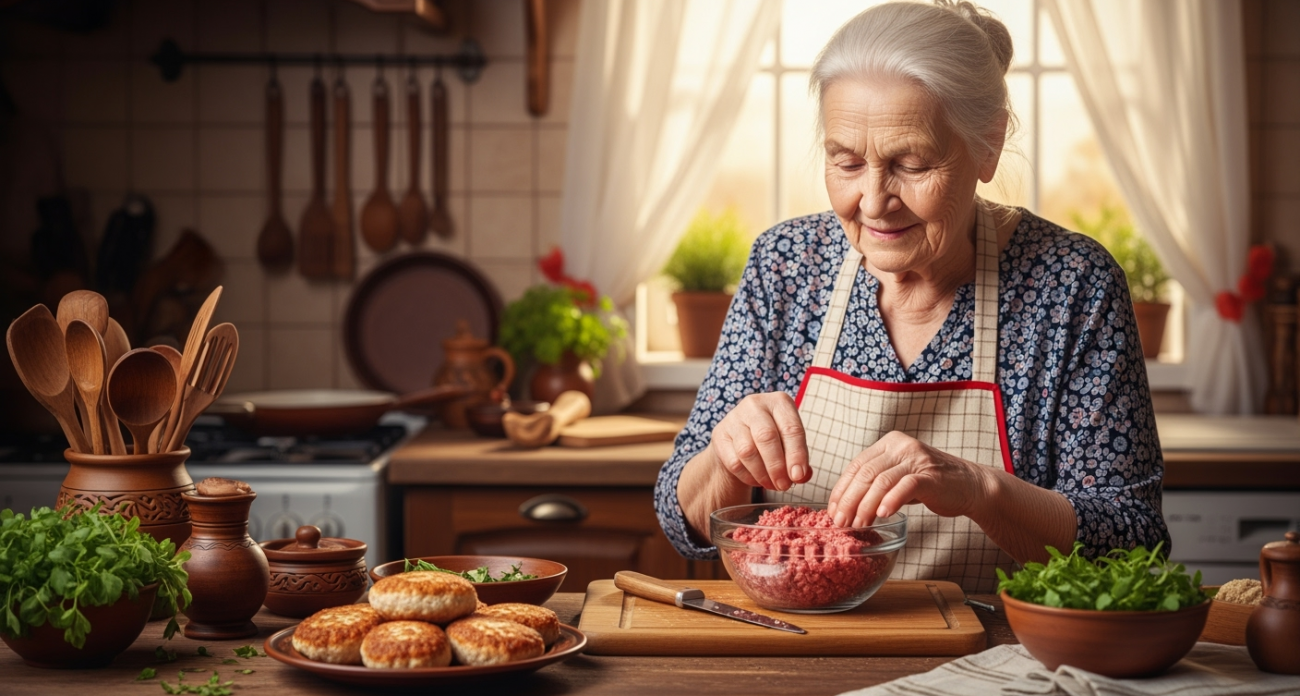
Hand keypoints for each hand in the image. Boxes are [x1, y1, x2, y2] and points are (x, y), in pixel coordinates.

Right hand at [707, 392, 811, 491]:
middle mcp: (755, 404)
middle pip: (767, 437)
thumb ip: (800, 460)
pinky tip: (757, 480)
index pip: (791, 428)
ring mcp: (734, 418)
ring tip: (772, 484)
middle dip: (777, 466)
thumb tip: (801, 476)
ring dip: (762, 474)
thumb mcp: (790, 444)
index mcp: (779, 402)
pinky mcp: (719, 435)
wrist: (741, 440)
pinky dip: (748, 476)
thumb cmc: (773, 441)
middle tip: (784, 485)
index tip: (798, 476)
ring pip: (748, 451)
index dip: (797, 455)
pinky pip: (734, 462)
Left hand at [826, 431, 991, 526]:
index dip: (841, 489)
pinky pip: (905, 487)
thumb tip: (845, 505)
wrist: (970, 485)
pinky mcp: (930, 475)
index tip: (832, 510)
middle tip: (840, 522)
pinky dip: (891, 501)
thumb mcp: (899, 477)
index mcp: (889, 443)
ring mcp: (916, 459)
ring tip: (858, 524)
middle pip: (865, 473)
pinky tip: (882, 515)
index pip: (856, 465)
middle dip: (849, 500)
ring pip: (881, 481)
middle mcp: (901, 446)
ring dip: (865, 506)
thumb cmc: (931, 484)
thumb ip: (876, 483)